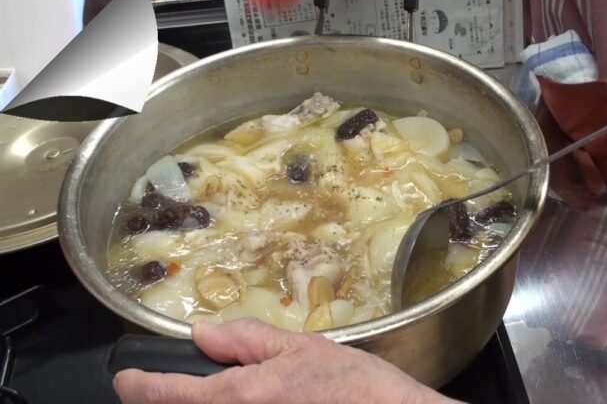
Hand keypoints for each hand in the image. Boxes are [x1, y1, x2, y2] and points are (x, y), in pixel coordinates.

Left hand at [113, 318, 460, 403]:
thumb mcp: (300, 348)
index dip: (137, 385)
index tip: (126, 379)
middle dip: (170, 399)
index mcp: (239, 398)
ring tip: (222, 393)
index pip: (166, 394)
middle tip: (175, 384)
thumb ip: (245, 340)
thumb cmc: (354, 387)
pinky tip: (255, 401)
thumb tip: (203, 334)